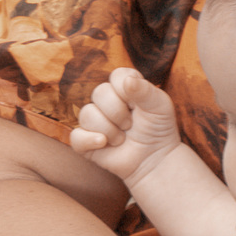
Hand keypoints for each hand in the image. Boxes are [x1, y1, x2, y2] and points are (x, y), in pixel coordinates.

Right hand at [71, 67, 179, 184]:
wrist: (154, 159)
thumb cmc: (158, 129)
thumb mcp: (160, 106)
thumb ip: (145, 90)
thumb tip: (127, 80)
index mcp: (124, 87)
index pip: (117, 75)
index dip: (127, 90)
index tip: (139, 104)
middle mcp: (106, 101)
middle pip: (99, 93)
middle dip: (118, 113)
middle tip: (131, 125)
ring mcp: (94, 120)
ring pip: (87, 114)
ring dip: (109, 130)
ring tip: (122, 138)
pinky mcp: (85, 140)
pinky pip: (76, 136)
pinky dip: (90, 140)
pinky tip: (104, 144)